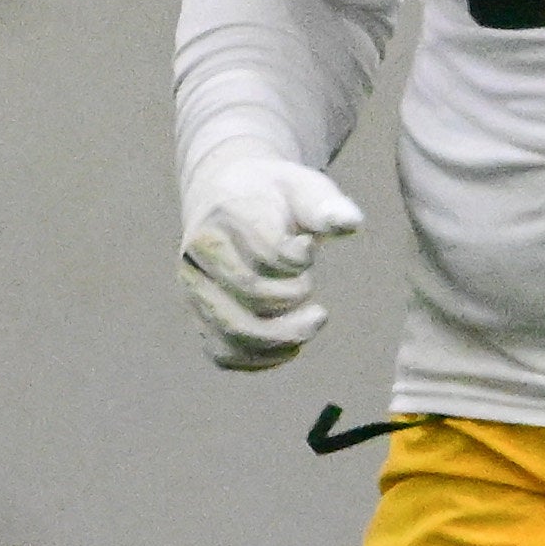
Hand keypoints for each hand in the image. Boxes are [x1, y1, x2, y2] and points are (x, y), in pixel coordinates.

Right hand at [180, 153, 366, 371]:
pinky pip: (226, 354)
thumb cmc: (273, 196)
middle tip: (311, 284)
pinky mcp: (200, 320)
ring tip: (315, 320)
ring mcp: (195, 293)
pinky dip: (263, 358)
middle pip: (251, 294)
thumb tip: (349, 222)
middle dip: (295, 295)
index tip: (307, 246)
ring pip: (234, 334)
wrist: (228, 201)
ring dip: (284, 336)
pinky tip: (293, 344)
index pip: (266, 254)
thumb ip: (324, 205)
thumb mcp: (301, 187)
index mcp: (221, 219)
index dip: (298, 259)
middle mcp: (197, 259)